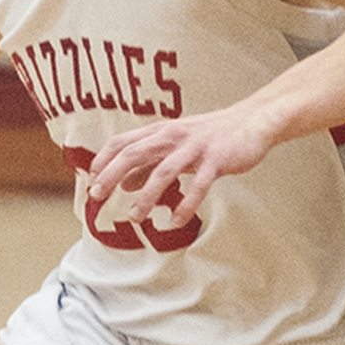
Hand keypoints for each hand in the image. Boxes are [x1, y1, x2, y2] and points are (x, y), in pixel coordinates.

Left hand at [86, 106, 278, 223]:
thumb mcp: (176, 146)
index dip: (104, 160)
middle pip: (134, 154)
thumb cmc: (211, 136)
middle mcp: (173, 136)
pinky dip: (185, 205)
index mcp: (161, 131)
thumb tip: (124, 183)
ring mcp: (194, 148)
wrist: (253, 122)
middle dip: (112, 175)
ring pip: (163, 172)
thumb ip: (150, 162)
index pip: (123, 142)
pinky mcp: (216, 160)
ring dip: (146, 196)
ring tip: (135, 217)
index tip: (91, 181)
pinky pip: (198, 185)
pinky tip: (176, 222)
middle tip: (97, 197)